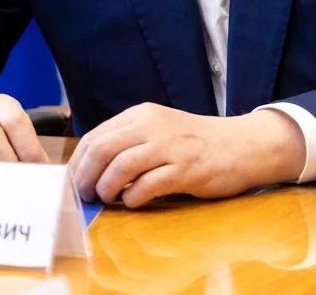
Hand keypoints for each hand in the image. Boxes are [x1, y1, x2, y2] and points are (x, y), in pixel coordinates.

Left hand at [69, 103, 305, 207]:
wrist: (242, 145)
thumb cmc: (196, 142)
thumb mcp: (159, 130)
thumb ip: (130, 142)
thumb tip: (93, 168)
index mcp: (142, 114)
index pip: (96, 136)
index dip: (79, 162)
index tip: (74, 181)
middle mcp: (152, 126)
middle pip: (102, 150)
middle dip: (86, 176)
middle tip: (84, 194)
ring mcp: (169, 146)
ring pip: (120, 167)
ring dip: (106, 188)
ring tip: (107, 199)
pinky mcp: (185, 169)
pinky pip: (147, 186)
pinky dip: (133, 198)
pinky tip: (133, 202)